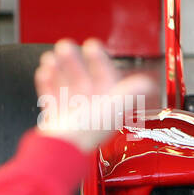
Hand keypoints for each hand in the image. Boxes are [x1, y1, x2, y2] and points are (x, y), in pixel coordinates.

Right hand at [34, 40, 157, 152]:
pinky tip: (44, 72)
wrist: (60, 149)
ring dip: (59, 69)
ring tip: (51, 57)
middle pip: (84, 79)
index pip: (107, 78)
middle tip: (64, 46)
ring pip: (67, 86)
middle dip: (74, 61)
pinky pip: (52, 98)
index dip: (100, 61)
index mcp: (109, 107)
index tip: (91, 45)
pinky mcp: (58, 120)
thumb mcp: (112, 107)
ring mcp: (74, 115)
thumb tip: (149, 84)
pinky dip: (47, 84)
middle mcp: (93, 111)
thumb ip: (130, 93)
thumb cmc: (86, 131)